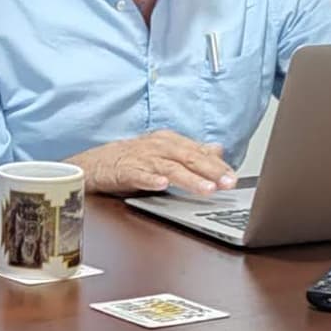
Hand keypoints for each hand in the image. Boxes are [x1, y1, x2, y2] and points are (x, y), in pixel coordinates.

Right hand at [74, 131, 234, 197]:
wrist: (96, 163)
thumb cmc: (133, 158)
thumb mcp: (166, 152)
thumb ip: (192, 152)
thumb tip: (218, 149)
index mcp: (169, 142)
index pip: (199, 152)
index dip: (218, 165)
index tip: (233, 177)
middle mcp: (158, 147)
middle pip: (189, 158)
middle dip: (211, 171)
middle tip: (228, 182)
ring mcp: (142, 159)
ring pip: (170, 168)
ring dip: (189, 179)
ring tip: (206, 189)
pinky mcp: (125, 171)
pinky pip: (140, 176)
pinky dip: (151, 180)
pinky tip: (162, 186)